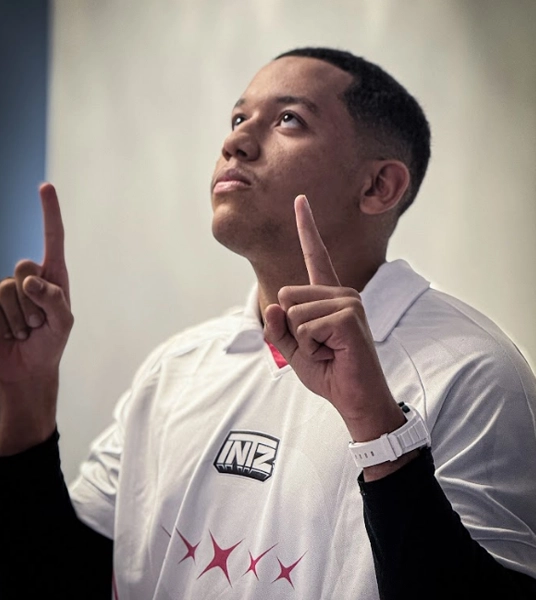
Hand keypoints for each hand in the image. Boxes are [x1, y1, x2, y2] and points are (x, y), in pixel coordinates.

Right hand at [0, 183, 72, 452]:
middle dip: (34, 301)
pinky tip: (9, 335)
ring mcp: (6, 291)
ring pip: (5, 289)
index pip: (53, 239)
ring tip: (26, 332)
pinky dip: (4, 324)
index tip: (45, 186)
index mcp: (54, 277)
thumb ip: (54, 300)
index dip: (49, 213)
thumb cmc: (50, 346)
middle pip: (24, 266)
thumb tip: (31, 279)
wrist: (25, 371)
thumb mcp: (63, 324)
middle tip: (39, 324)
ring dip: (19, 318)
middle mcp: (29, 278)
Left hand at [264, 195, 404, 443]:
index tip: (300, 199)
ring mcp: (348, 301)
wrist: (355, 398)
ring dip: (302, 340)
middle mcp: (342, 292)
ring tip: (328, 350)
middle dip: (292, 328)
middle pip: (286, 294)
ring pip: (293, 311)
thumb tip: (274, 305)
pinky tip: (333, 353)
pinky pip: (304, 326)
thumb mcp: (293, 350)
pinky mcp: (348, 316)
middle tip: (319, 346)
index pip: (316, 255)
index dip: (306, 227)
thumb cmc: (329, 372)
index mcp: (329, 296)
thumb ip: (278, 328)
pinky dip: (310, 346)